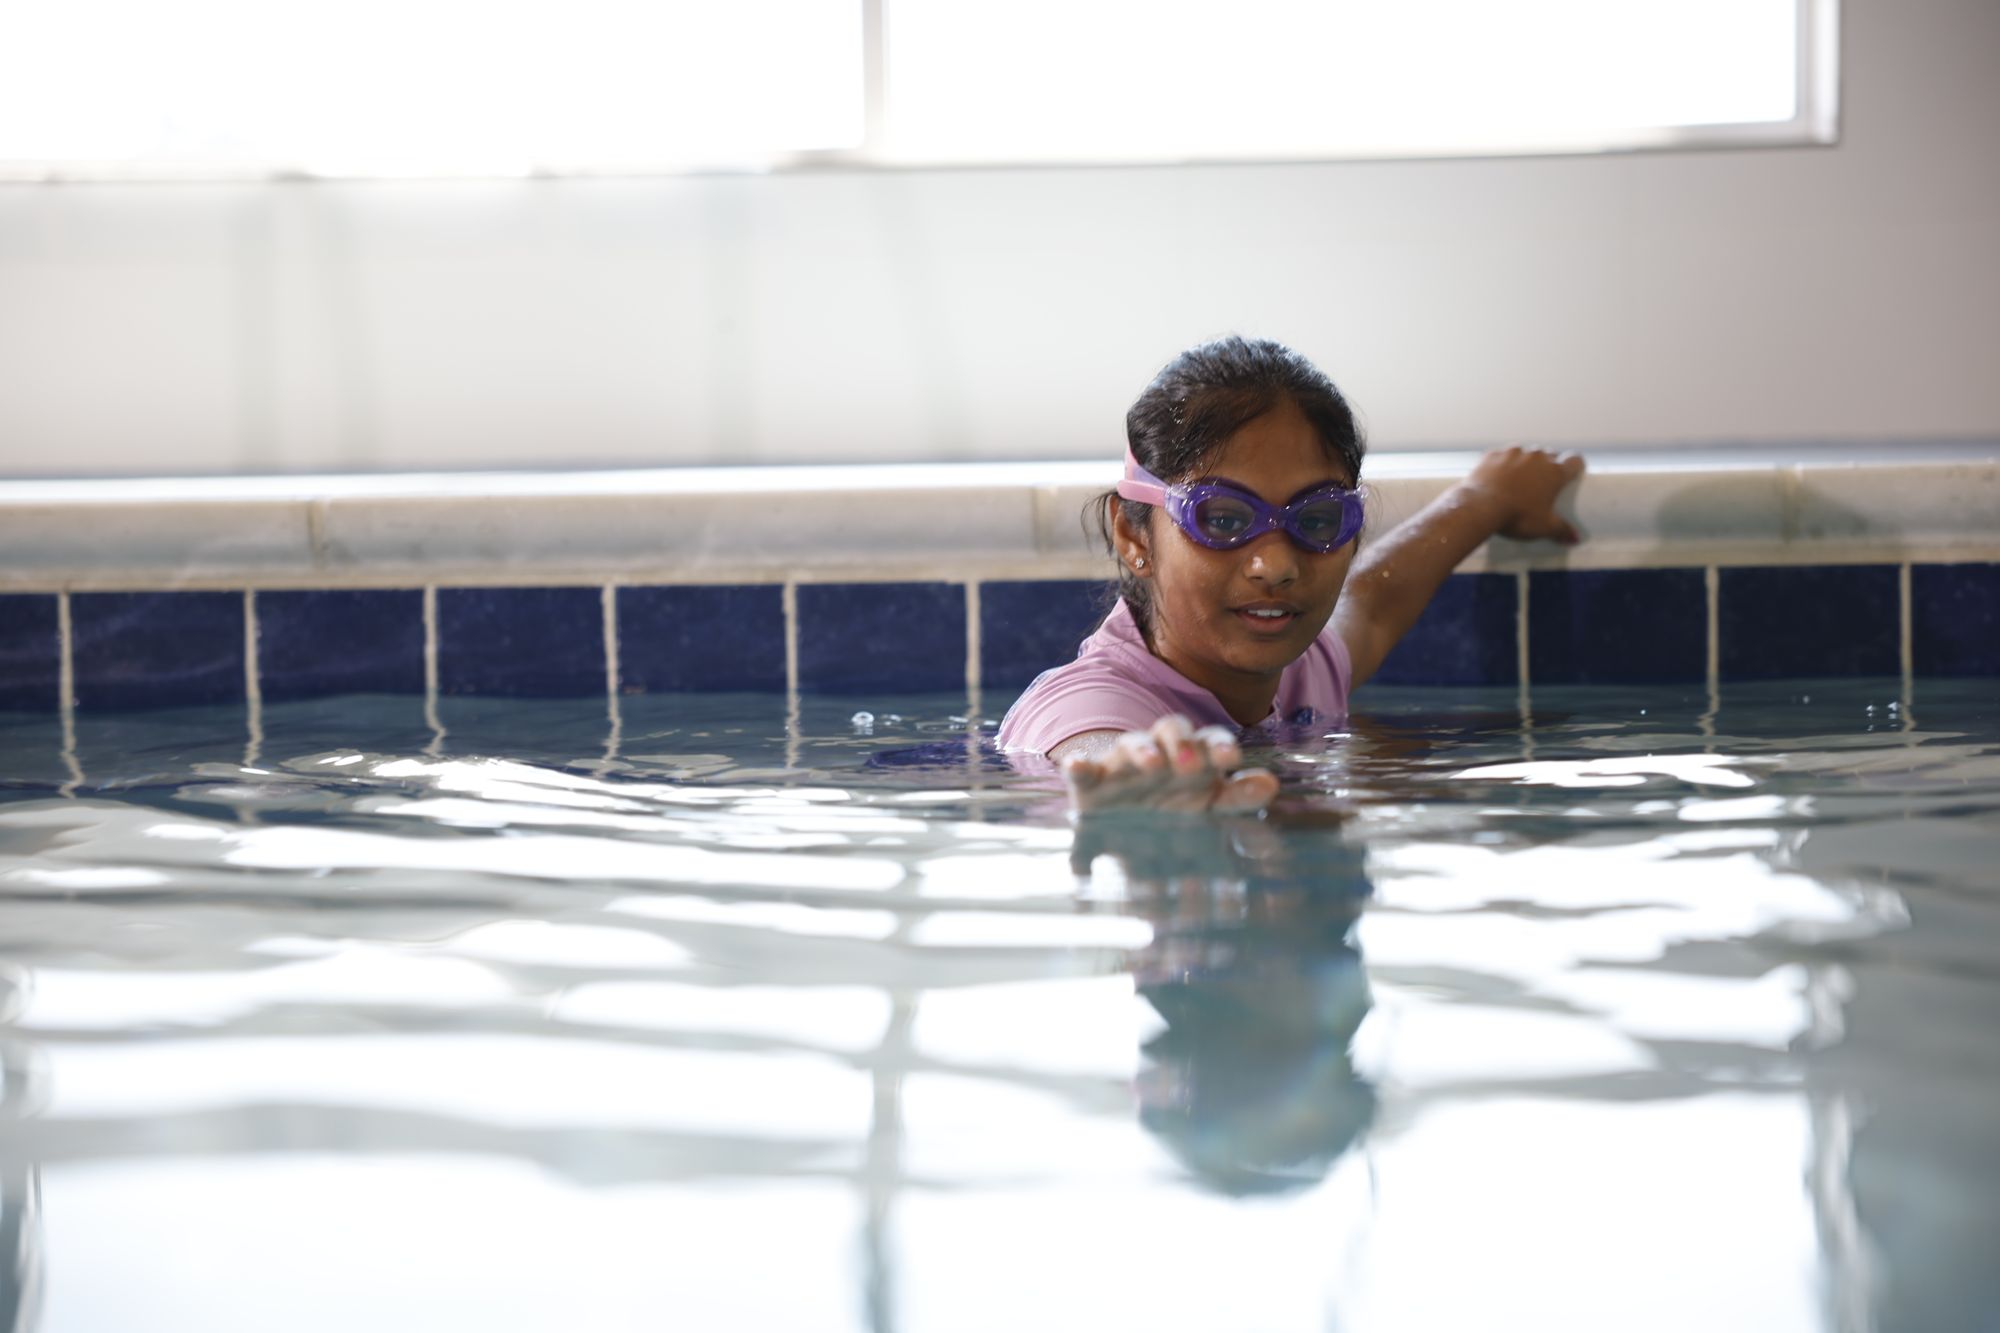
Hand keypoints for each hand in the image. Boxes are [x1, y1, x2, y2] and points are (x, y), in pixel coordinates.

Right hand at [1061, 714, 1279, 813]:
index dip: (1219, 746)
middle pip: (1171, 728)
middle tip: (1190, 763)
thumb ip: (1238, 796)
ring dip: (1142, 751)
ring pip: (1131, 744)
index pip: (1209, 739)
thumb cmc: (1174, 806)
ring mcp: (1123, 765)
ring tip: (1152, 765)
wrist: (1123, 819)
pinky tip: (1076, 768)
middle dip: (1181, 742)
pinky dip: (1078, 767)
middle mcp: (1159, 752)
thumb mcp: (1208, 805)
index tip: (1231, 760)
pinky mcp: (1090, 782)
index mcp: (1192, 756)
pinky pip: (1082, 770)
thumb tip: (1271, 785)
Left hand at [1465, 445, 1585, 543]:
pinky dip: (1502, 463)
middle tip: (1542, 482)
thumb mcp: (1543, 527)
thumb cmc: (1517, 517)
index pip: (1575, 461)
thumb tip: (1576, 539)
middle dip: (1549, 465)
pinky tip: (1497, 475)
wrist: (1480, 507)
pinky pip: (1502, 455)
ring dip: (1525, 462)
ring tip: (1518, 478)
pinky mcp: (1493, 454)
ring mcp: (1513, 453)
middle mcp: (1537, 457)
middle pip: (1550, 454)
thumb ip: (1562, 530)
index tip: (1571, 474)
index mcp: (1554, 472)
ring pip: (1525, 452)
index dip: (1575, 467)